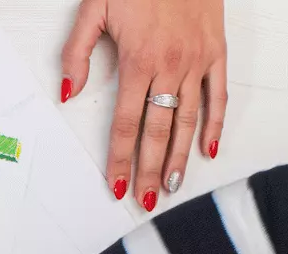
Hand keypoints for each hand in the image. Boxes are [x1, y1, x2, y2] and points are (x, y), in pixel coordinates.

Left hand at [58, 0, 226, 209]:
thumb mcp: (94, 8)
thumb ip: (77, 53)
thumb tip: (68, 93)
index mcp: (137, 60)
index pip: (126, 123)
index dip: (121, 158)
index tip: (118, 185)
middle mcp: (170, 65)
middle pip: (158, 130)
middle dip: (151, 170)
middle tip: (146, 200)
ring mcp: (197, 60)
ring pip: (189, 119)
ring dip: (180, 156)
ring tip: (173, 185)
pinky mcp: (217, 51)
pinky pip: (219, 95)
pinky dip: (216, 123)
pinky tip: (209, 149)